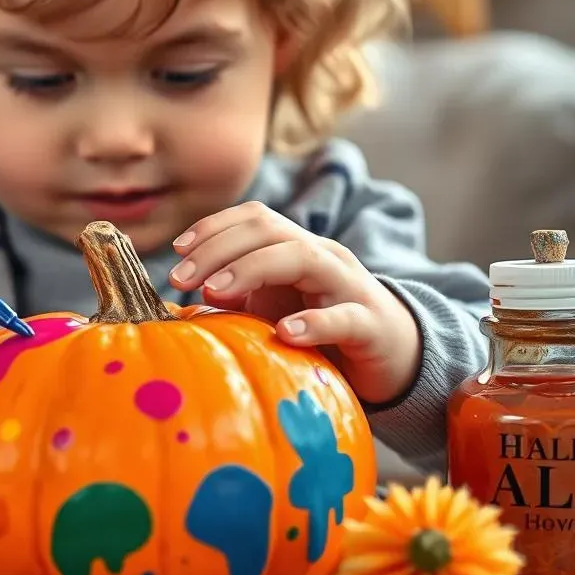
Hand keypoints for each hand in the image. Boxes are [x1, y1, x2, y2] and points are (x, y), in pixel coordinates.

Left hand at [168, 201, 420, 404]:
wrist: (397, 357)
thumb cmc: (326, 329)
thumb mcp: (277, 308)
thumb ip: (242, 295)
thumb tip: (198, 290)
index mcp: (297, 247)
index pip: (254, 217)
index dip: (213, 226)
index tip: (177, 250)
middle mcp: (323, 256)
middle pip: (270, 230)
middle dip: (218, 247)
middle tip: (181, 278)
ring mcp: (349, 286)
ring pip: (304, 257)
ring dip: (252, 269)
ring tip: (216, 290)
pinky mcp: (370, 324)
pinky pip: (342, 317)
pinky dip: (313, 322)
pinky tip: (284, 333)